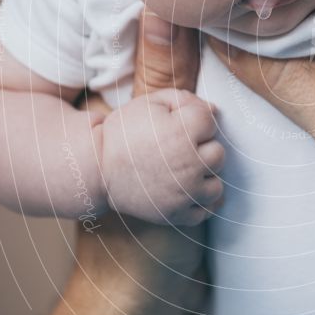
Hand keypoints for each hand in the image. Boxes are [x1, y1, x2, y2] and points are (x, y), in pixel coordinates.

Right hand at [95, 12, 223, 225]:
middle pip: (218, 154)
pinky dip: (200, 201)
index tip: (176, 125)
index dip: (194, 119)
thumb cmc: (123, 132)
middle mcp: (188, 164)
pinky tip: (187, 190)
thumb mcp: (150, 103)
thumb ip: (185, 99)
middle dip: (202, 148)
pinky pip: (206, 210)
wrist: (95, 169)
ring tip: (183, 171)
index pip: (210, 121)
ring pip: (216, 185)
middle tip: (178, 149)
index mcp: (182, 133)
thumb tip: (215, 110)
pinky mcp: (177, 215)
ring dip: (204, 177)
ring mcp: (184, 193)